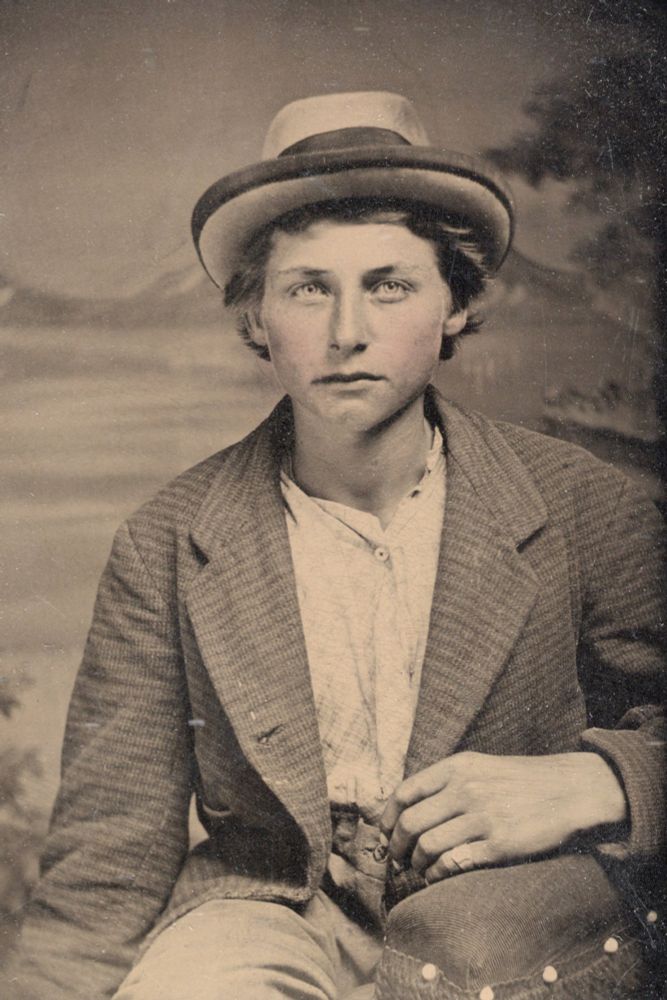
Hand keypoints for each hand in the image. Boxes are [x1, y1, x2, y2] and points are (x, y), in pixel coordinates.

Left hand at [380, 751, 626, 883]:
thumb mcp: (480, 767)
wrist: (570, 790)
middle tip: (398, 859)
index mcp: (457, 767)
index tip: (385, 834)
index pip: (404, 793)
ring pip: (428, 846)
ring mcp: (483, 817)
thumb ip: (446, 782)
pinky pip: (453, 863)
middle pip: (410, 823)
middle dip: (397, 847)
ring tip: (419, 869)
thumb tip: (409, 806)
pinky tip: (439, 876)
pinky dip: (438, 874)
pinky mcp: (499, 844)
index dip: (388, 818)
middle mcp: (466, 789)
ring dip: (416, 864)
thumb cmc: (521, 781)